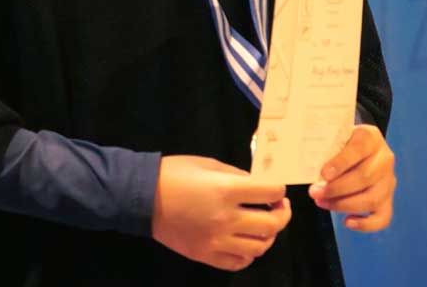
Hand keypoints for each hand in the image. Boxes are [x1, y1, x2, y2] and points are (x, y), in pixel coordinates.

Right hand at [151, 155, 290, 270]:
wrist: (143, 197)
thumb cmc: (175, 173)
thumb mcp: (208, 164)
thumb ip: (236, 175)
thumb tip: (258, 185)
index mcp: (226, 190)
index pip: (269, 192)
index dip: (279, 188)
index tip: (277, 188)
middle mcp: (226, 219)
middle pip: (271, 224)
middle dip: (283, 213)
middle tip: (280, 206)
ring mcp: (217, 241)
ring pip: (260, 247)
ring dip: (269, 235)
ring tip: (265, 224)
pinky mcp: (207, 255)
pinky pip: (239, 262)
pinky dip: (249, 254)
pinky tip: (246, 242)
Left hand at [309, 124, 396, 231]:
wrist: (363, 147)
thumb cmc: (343, 142)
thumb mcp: (337, 136)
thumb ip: (327, 148)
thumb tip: (309, 166)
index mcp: (370, 137)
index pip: (358, 149)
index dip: (341, 163)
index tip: (323, 174)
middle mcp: (384, 159)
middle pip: (364, 178)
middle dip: (336, 189)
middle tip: (315, 193)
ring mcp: (389, 181)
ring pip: (372, 199)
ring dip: (344, 205)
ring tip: (322, 203)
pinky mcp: (389, 200)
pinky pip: (383, 217)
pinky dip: (366, 224)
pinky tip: (347, 222)